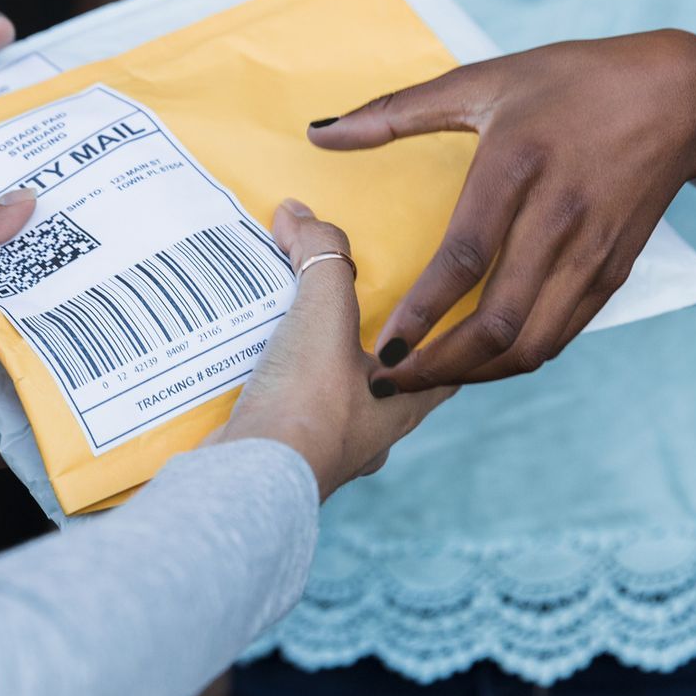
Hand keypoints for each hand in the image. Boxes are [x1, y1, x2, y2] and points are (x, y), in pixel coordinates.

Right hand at [209, 200, 457, 498]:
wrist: (244, 482)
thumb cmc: (306, 404)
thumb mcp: (323, 315)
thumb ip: (322, 258)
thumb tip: (299, 213)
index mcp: (405, 404)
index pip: (451, 362)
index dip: (451, 327)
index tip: (445, 293)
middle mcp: (373, 433)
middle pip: (388, 376)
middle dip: (373, 339)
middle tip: (354, 296)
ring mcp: (327, 448)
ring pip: (335, 395)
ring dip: (319, 361)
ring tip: (293, 318)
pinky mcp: (282, 455)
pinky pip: (288, 408)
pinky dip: (277, 381)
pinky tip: (253, 355)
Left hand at [308, 30, 695, 390]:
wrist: (679, 97)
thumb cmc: (570, 81)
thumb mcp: (483, 80)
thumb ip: (396, 111)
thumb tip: (320, 133)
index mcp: (517, 166)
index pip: (465, 258)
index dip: (423, 311)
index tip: (384, 346)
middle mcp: (559, 217)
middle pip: (500, 318)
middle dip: (441, 364)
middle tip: (392, 381)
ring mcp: (593, 251)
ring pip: (534, 341)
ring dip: (478, 373)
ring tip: (428, 381)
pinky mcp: (614, 272)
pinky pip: (563, 334)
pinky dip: (517, 359)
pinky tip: (478, 363)